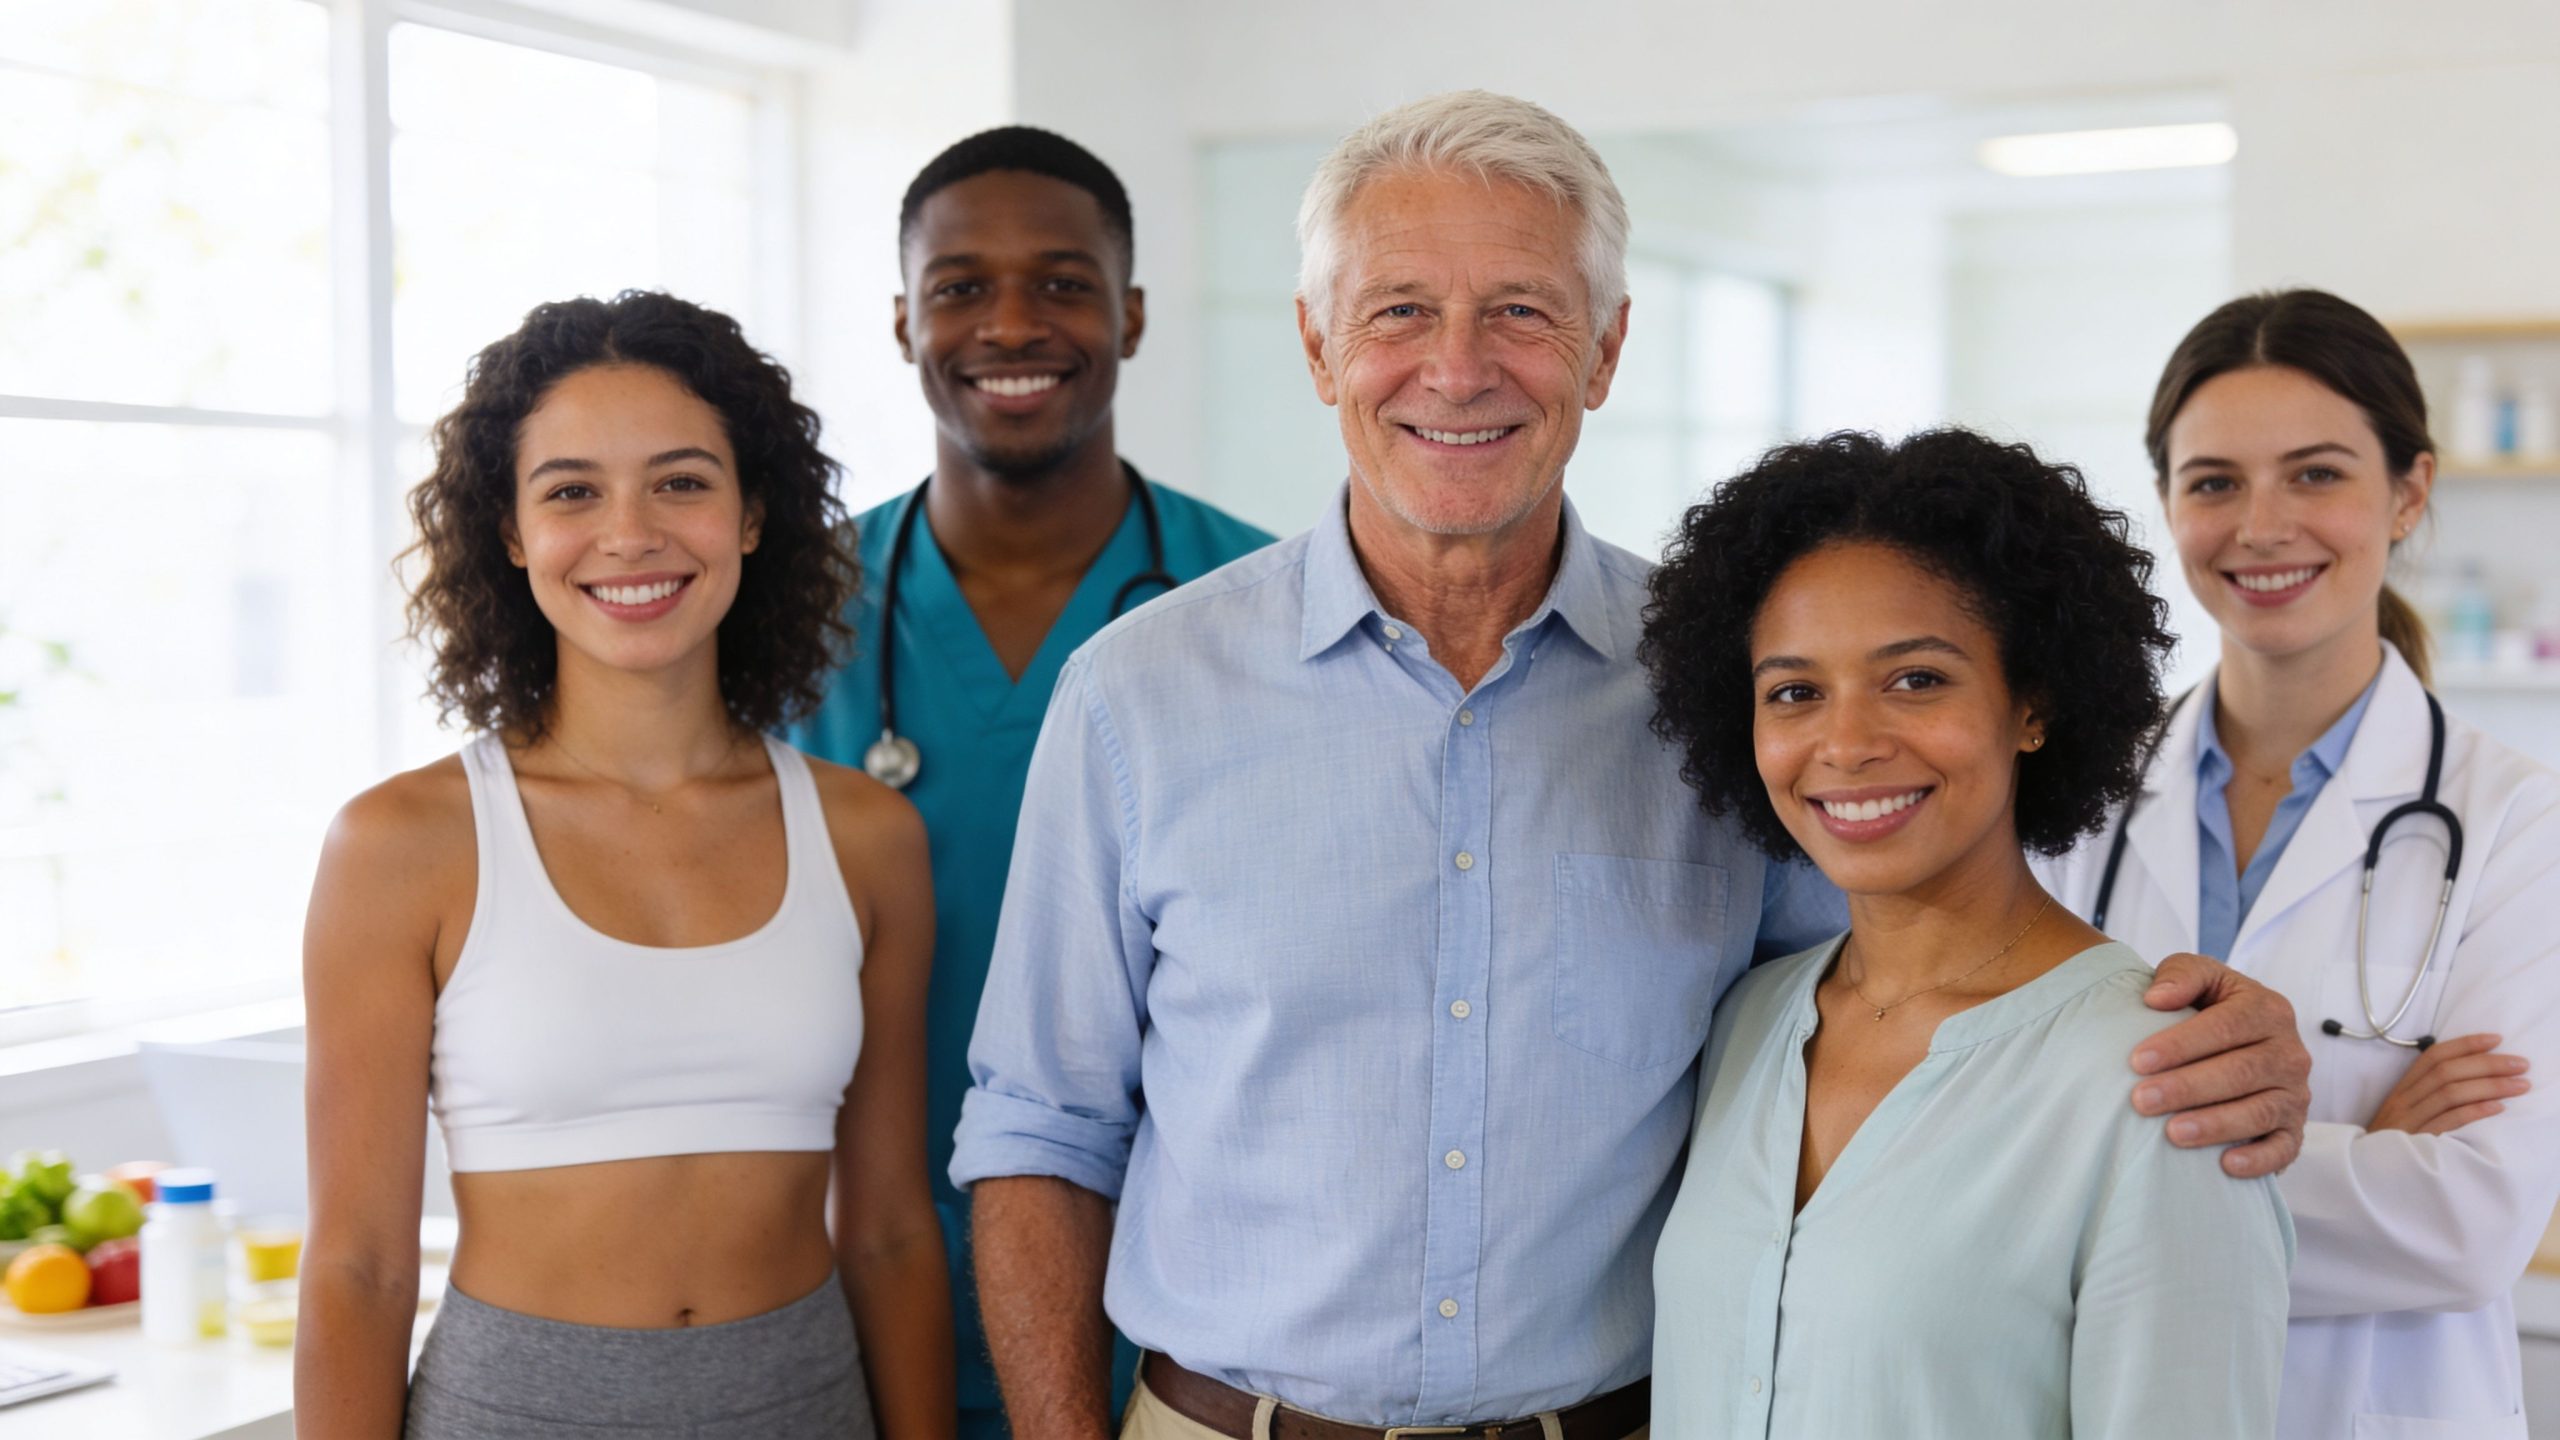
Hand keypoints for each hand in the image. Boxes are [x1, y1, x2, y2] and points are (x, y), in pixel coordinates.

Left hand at [2134, 953, 2312, 1177]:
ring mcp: (2295, 1093)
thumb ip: (2181, 974)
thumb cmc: (2210, 1007)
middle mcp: (2289, 1052)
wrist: (2240, 1042)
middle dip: (2187, 1088)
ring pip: (2260, 1111)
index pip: (2225, 1027)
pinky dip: (2258, 1159)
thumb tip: (2156, 998)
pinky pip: (2283, 1148)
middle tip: (2141, 1101)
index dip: (2180, 1045)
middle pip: (2240, 1072)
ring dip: (2215, 1125)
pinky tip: (2225, 1165)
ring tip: (2172, 1133)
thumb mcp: (2200, 977)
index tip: (2137, 1060)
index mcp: (2268, 1009)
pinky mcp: (2294, 1129)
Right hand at [2367, 1033, 2530, 1135]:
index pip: (2433, 1057)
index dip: (2465, 1045)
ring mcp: (2409, 1120)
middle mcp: (2404, 1100)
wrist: (2368, 1174)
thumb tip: (2469, 1076)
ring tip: (2520, 1085)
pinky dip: (2474, 1112)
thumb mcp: (2405, 1112)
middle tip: (2521, 1064)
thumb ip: (2428, 1094)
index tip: (2496, 1039)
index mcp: (2403, 1088)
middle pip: (2446, 1072)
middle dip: (2487, 1064)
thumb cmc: (2394, 1141)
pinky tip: (2498, 1108)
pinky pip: (2448, 1122)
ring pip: (2450, 1093)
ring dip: (2490, 1086)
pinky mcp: (2417, 1141)